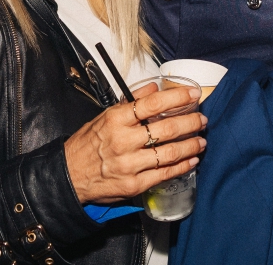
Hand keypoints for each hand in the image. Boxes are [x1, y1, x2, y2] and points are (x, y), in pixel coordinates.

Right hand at [64, 84, 206, 204]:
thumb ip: (130, 101)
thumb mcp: (105, 116)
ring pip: (170, 153)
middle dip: (190, 122)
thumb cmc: (89, 143)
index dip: (177, 97)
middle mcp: (123, 141)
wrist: (70, 175)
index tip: (193, 93)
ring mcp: (130, 165)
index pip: (153, 104)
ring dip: (191, 145)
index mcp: (116, 119)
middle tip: (202, 119)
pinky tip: (192, 160)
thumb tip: (154, 88)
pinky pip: (165, 174)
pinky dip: (182, 166)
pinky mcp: (134, 185)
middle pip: (166, 128)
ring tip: (202, 140)